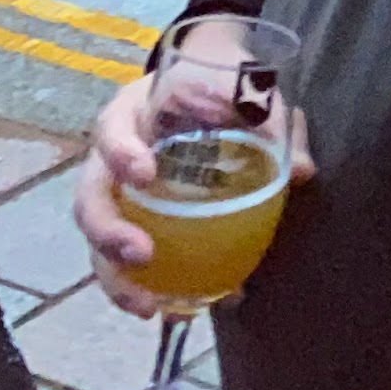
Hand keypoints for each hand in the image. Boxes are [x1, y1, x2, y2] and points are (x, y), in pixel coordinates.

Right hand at [74, 30, 279, 287]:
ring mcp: (119, 195)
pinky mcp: (138, 223)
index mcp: (130, 116)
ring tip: (148, 307)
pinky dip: (152, 287)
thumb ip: (270, 121)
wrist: (207, 82)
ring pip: (100, 241)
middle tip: (141, 255)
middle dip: (108, 232)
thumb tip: (299, 171)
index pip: (111, 131)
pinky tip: (184, 307)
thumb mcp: (243, 88)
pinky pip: (130, 260)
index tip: (145, 173)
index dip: (122, 153)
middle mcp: (112, 159)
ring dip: (118, 278)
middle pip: (91, 199)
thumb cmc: (216, 84)